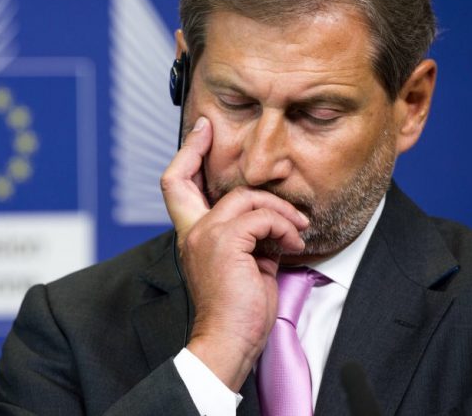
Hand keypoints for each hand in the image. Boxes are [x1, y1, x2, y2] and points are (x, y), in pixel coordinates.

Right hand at [160, 116, 308, 390]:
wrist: (229, 341)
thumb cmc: (239, 311)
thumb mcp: (243, 264)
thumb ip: (247, 237)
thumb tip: (271, 221)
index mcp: (192, 236)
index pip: (175, 188)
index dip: (186, 156)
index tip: (200, 132)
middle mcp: (192, 232)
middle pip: (179, 177)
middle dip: (195, 146)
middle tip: (210, 130)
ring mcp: (206, 235)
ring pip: (246, 197)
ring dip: (280, 210)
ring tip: (296, 231)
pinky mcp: (226, 242)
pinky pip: (262, 217)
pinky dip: (284, 227)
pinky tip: (292, 245)